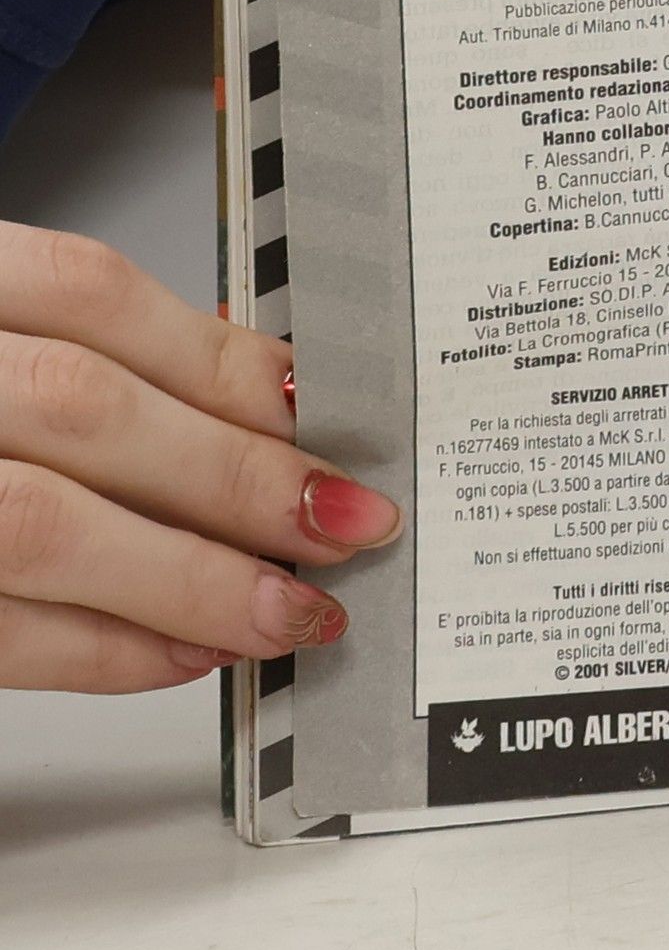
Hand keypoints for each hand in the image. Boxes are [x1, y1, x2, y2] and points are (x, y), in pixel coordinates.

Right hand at [0, 224, 398, 692]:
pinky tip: (187, 650)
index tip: (331, 426)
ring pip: (40, 524)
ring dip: (189, 577)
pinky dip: (101, 648)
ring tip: (290, 610)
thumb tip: (268, 402)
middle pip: (85, 411)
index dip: (230, 370)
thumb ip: (93, 352)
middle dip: (239, 478)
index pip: (95, 299)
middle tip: (349, 526)